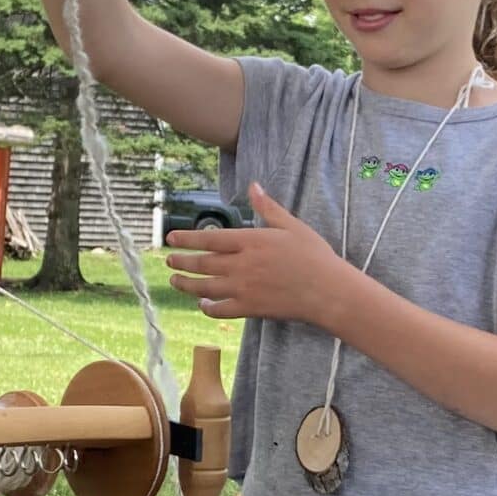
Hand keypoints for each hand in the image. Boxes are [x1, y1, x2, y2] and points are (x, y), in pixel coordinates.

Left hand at [165, 185, 355, 324]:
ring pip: (206, 286)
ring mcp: (244, 288)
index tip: (171, 238)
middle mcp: (242, 265)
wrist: (328, 290)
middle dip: (182, 262)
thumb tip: (254, 186)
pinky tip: (203, 304)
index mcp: (251, 242)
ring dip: (187, 284)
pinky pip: (221, 309)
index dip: (187, 239)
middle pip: (203, 263)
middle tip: (169, 261)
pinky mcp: (250, 309)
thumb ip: (268, 207)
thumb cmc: (314, 256)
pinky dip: (208, 307)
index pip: (209, 239)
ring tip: (175, 281)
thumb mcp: (292, 226)